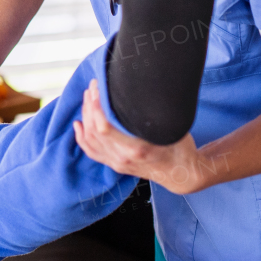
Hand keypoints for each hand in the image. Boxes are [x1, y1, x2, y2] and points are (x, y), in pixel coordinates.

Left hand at [74, 79, 207, 194]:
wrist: (182, 174)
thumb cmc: (180, 147)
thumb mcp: (171, 128)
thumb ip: (151, 115)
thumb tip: (137, 90)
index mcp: (136, 148)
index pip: (104, 127)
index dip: (96, 105)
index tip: (98, 88)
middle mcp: (122, 158)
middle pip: (94, 130)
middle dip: (90, 105)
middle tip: (93, 86)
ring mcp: (116, 163)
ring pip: (91, 139)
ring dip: (86, 116)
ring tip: (88, 97)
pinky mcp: (115, 165)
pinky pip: (92, 151)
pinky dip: (81, 137)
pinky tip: (78, 124)